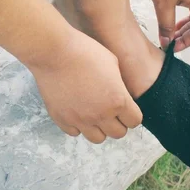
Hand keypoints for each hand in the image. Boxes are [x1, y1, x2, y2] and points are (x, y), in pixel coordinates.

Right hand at [27, 29, 142, 143]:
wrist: (54, 51)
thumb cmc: (84, 51)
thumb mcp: (112, 63)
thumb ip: (119, 85)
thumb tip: (120, 94)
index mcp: (118, 100)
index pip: (134, 121)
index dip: (131, 114)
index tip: (126, 108)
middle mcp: (100, 114)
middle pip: (118, 133)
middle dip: (117, 122)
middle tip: (110, 110)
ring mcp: (80, 119)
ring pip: (97, 138)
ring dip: (99, 127)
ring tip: (93, 112)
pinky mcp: (62, 119)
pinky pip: (75, 132)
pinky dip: (78, 125)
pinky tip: (76, 110)